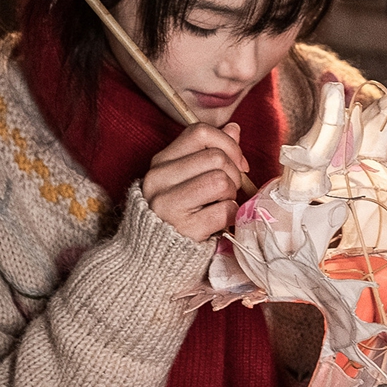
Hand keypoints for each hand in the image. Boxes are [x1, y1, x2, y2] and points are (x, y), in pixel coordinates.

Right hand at [142, 122, 249, 241]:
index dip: (227, 144)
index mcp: (160, 162)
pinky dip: (231, 216)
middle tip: (229, 190)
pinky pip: (225, 210)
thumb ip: (207, 152)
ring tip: (221, 204)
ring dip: (231, 194)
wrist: (149, 258)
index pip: (200, 133)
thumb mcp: (184, 178)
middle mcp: (159, 179)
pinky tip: (219, 222)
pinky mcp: (184, 229)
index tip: (237, 163)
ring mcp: (169, 205)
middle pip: (216, 158)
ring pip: (221, 181)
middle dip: (233, 174)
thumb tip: (234, 128)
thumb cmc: (174, 214)